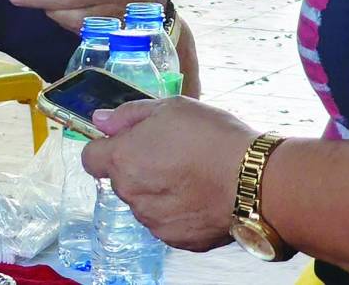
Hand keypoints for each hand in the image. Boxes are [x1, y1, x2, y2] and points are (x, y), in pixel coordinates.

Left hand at [82, 96, 257, 251]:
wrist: (257, 181)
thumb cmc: (214, 138)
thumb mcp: (170, 108)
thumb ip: (128, 115)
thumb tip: (100, 121)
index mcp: (123, 159)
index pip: (91, 158)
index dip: (106, 147)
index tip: (126, 142)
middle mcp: (131, 193)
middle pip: (120, 179)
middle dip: (137, 167)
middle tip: (170, 154)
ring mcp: (153, 220)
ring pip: (143, 202)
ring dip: (157, 190)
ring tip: (190, 175)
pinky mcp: (177, 239)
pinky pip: (166, 222)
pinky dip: (177, 211)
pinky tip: (200, 195)